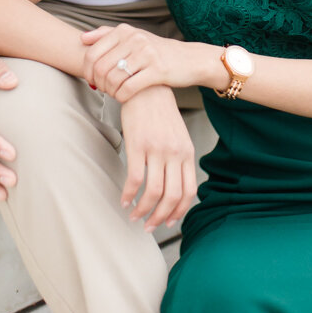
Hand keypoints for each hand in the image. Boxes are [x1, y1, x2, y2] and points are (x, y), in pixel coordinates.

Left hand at [81, 23, 212, 101]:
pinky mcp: (157, 70)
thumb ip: (107, 35)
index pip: (92, 53)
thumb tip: (82, 38)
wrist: (188, 59)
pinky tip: (123, 97)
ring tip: (114, 93)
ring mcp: (146, 54)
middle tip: (103, 90)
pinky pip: (128, 88)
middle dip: (98, 83)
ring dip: (109, 91)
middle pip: (101, 68)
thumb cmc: (155, 51)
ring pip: (113, 79)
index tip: (92, 80)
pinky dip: (121, 97)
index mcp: (125, 30)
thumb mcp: (133, 37)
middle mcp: (135, 39)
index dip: (87, 71)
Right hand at [120, 85, 196, 230]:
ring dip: (144, 210)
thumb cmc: (160, 111)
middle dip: (160, 217)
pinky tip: (123, 199)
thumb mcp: (178, 134)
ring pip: (153, 192)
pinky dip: (129, 194)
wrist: (146, 86)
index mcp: (187, 152)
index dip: (179, 211)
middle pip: (172, 196)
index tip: (169, 222)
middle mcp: (175, 153)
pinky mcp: (138, 145)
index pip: (188, 191)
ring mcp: (157, 149)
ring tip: (135, 216)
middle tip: (149, 226)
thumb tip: (175, 183)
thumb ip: (179, 156)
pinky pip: (135, 179)